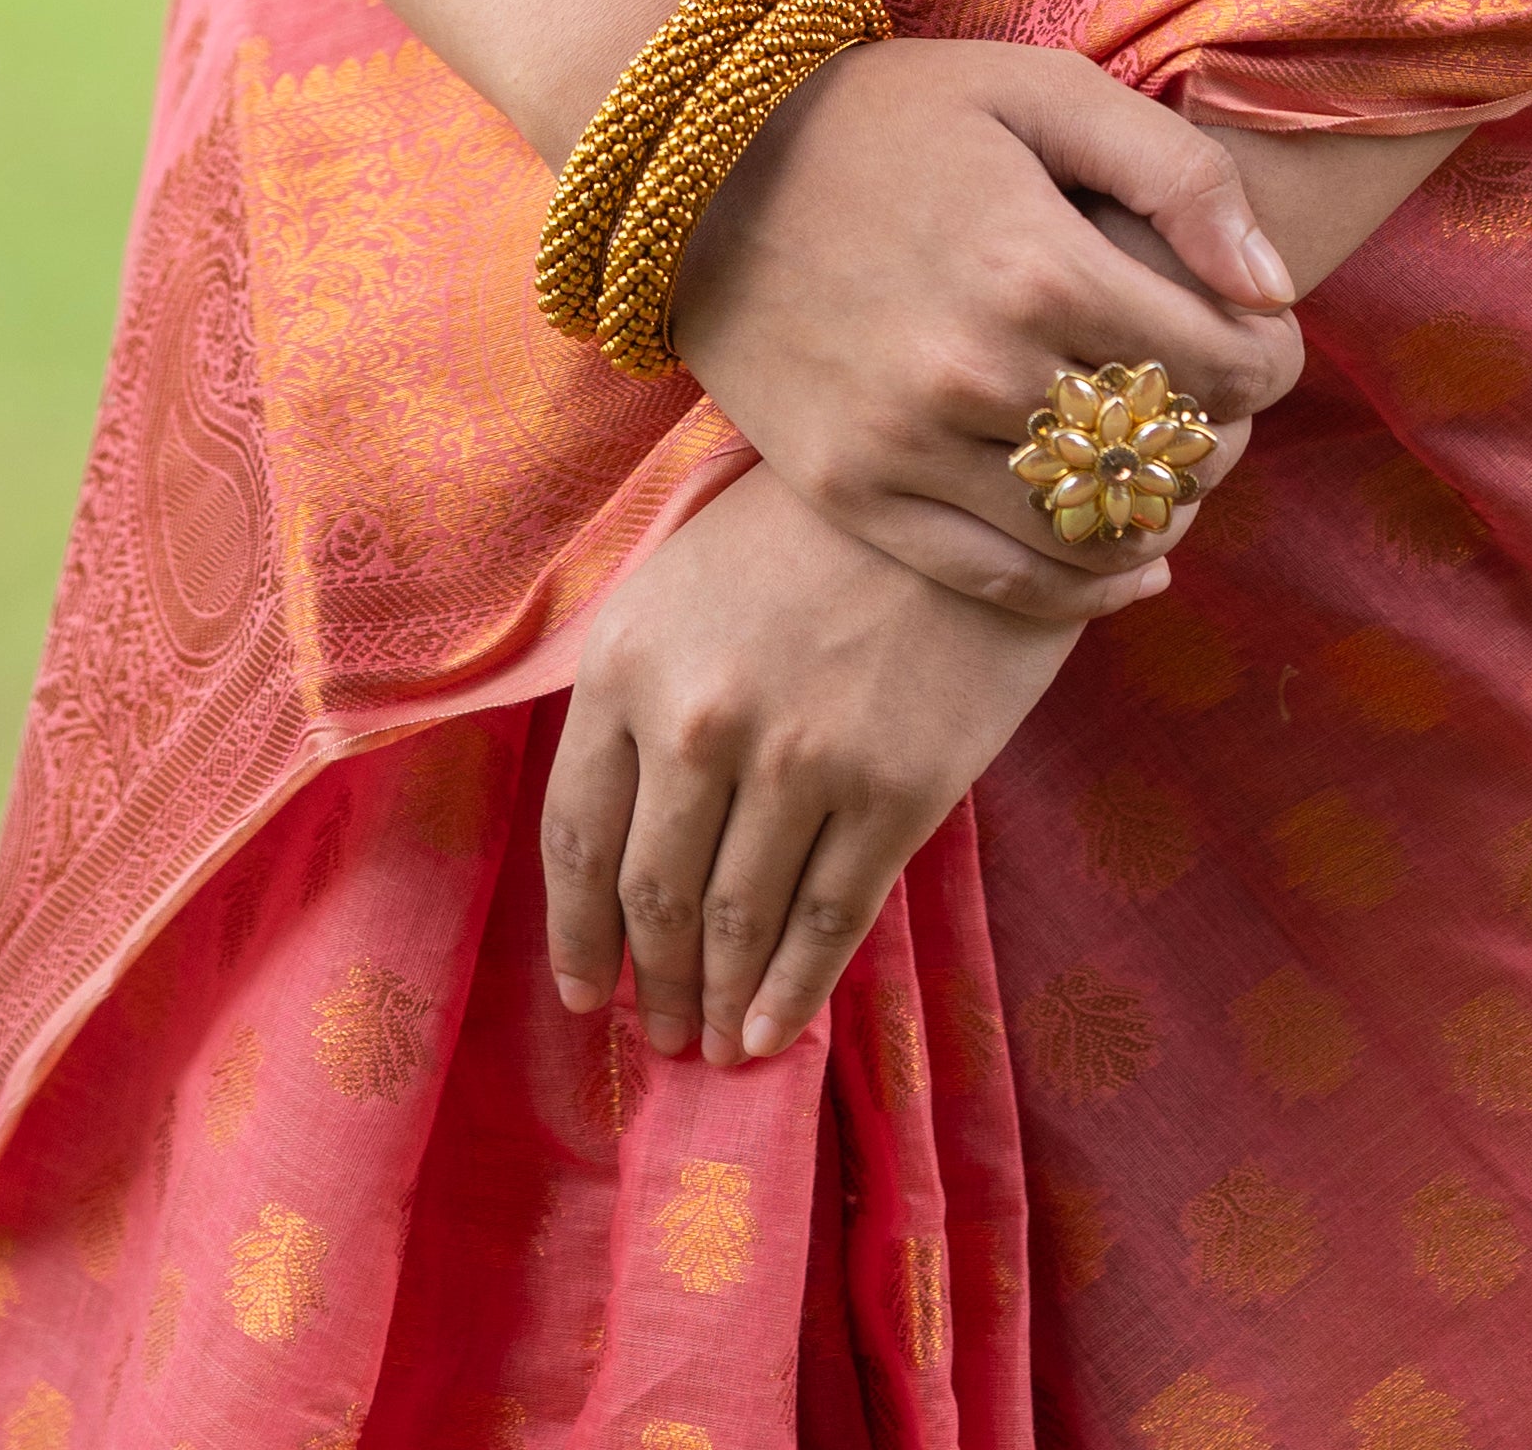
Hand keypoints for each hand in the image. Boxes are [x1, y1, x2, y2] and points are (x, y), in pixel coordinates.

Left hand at [544, 463, 1103, 1065]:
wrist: (955, 489)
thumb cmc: (803, 531)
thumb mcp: (681, 582)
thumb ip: (636, 700)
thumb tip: (615, 847)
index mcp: (628, 663)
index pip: (576, 836)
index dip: (576, 933)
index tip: (583, 992)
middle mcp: (699, 722)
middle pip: (653, 896)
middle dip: (653, 982)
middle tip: (660, 1032)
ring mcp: (799, 762)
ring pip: (737, 924)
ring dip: (719, 1002)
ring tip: (717, 1042)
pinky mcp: (895, 792)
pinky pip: (828, 922)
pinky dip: (793, 994)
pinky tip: (774, 1031)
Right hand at [663, 32, 1302, 615]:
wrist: (701, 166)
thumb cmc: (893, 113)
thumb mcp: (1042, 89)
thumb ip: (1176, 174)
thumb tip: (1273, 287)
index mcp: (1037, 263)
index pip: (1219, 362)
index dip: (1269, 360)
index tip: (1265, 342)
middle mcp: (977, 369)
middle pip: (1165, 453)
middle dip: (1219, 435)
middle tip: (1220, 406)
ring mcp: (909, 445)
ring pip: (1093, 531)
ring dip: (1159, 512)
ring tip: (1168, 468)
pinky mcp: (855, 493)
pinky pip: (1001, 580)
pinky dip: (1083, 586)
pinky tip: (1126, 563)